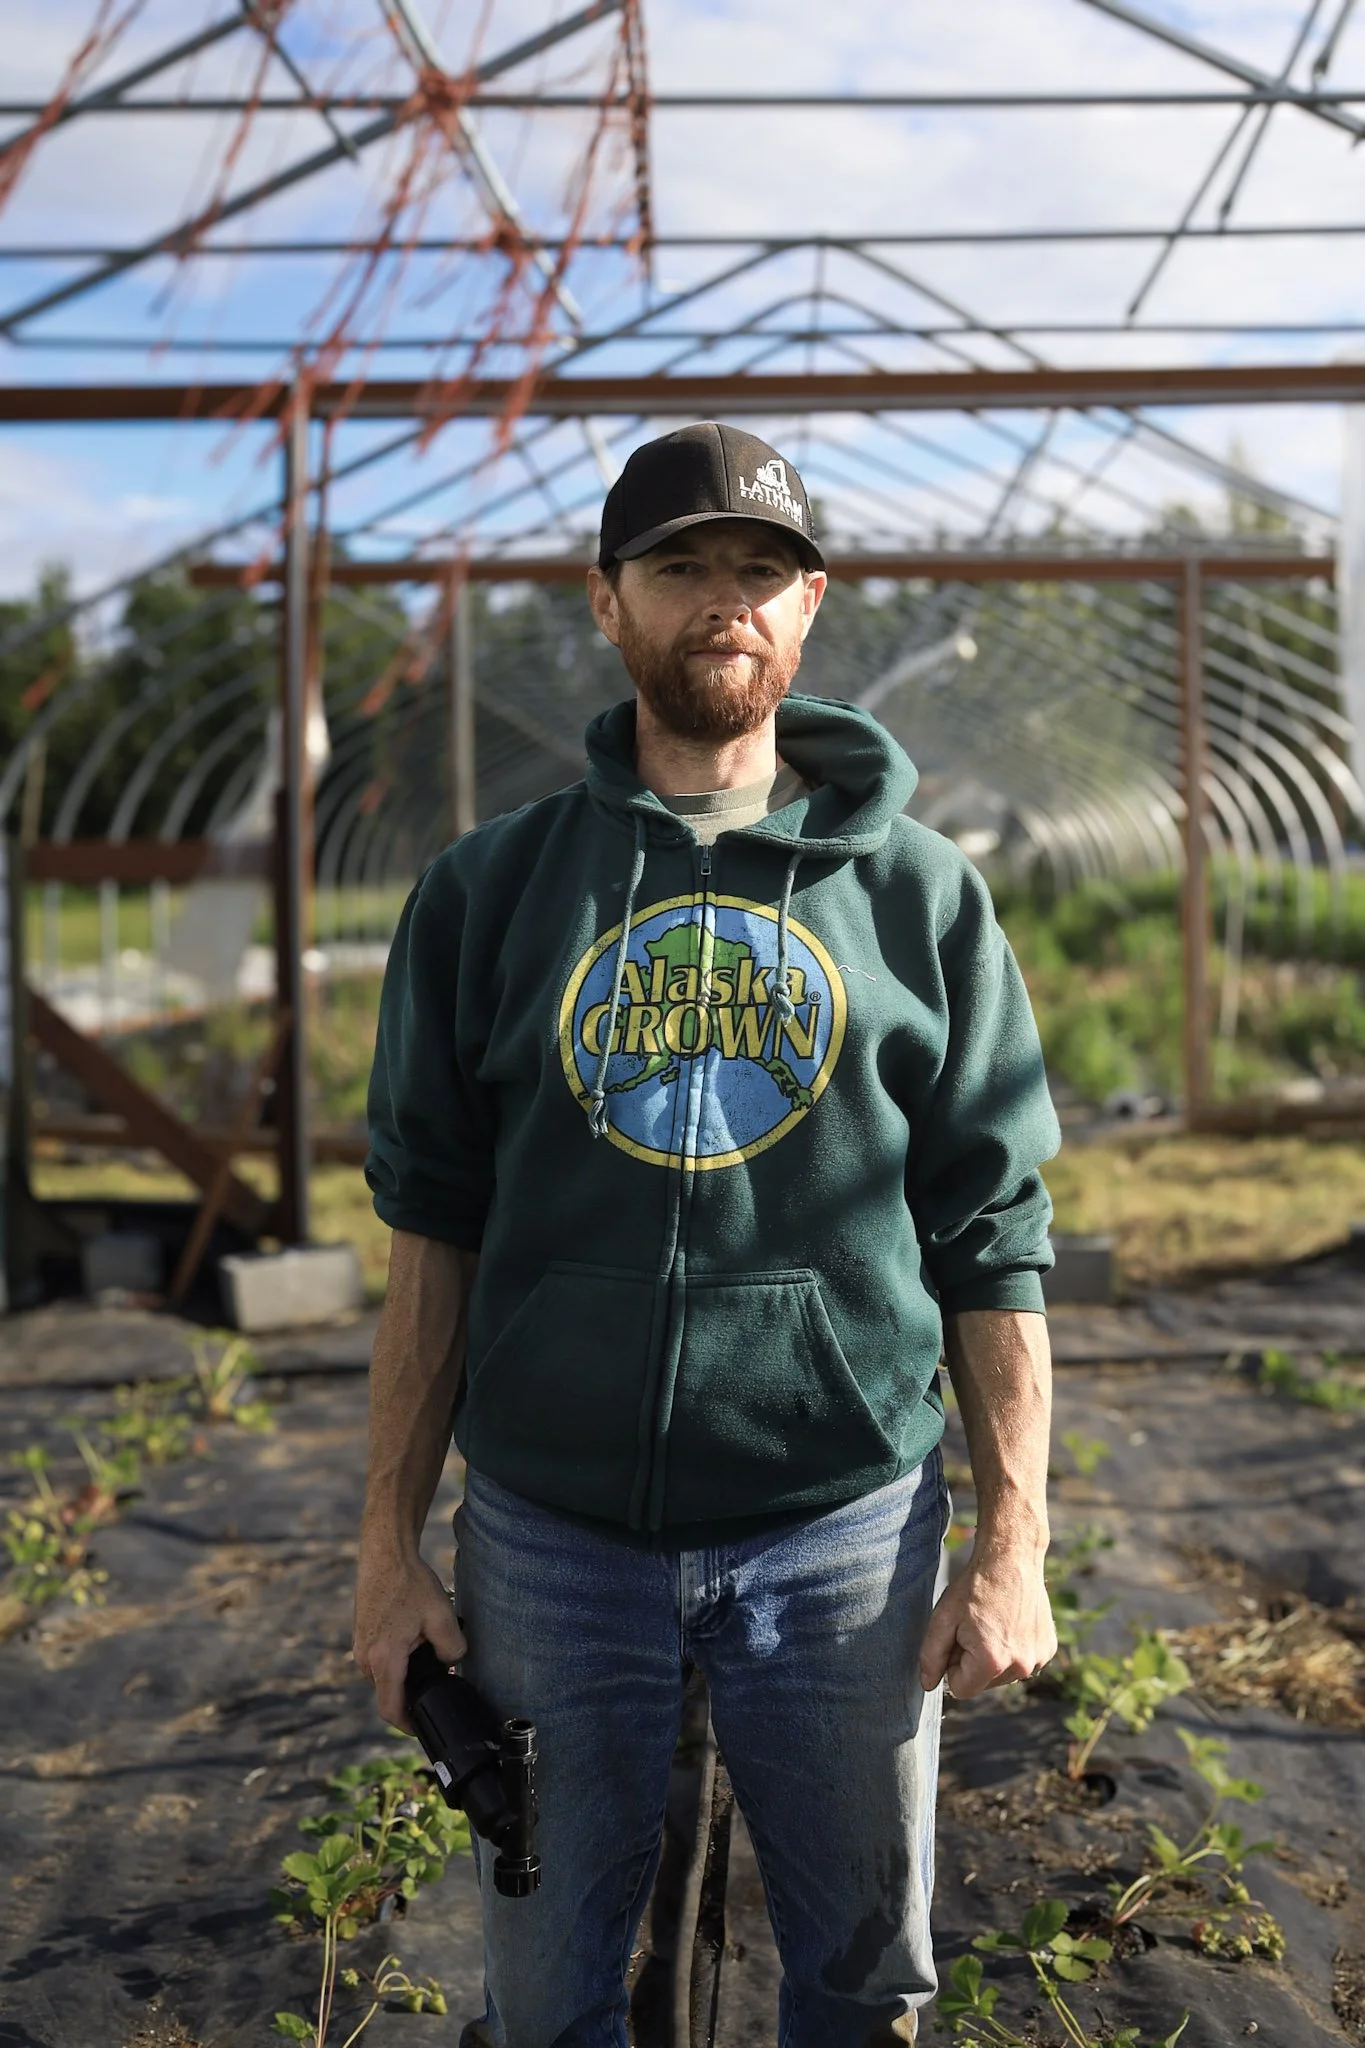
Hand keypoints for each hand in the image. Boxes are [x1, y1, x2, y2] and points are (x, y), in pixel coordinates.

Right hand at [352, 1543, 466, 1734]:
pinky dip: (397, 1659)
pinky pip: (380, 1661)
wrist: (385, 1555)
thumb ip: (452, 1647)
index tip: (425, 1728)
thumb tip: (453, 1662)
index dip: (408, 1726)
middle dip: (413, 1693)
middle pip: (390, 1693)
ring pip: (385, 1676)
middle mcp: (365, 1659)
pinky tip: (414, 1638)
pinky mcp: (361, 1636)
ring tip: (428, 1651)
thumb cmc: (409, 1583)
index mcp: (384, 1659)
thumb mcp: (441, 1615)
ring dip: (405, 1673)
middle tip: (440, 1678)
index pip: (391, 1710)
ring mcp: (360, 1647)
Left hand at [918, 1540, 1056, 1700]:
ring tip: (992, 1623)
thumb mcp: (943, 1618)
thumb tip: (928, 1685)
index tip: (957, 1638)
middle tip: (974, 1626)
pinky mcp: (1048, 1649)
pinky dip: (1013, 1649)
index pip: (960, 1689)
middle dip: (973, 1662)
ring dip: (994, 1657)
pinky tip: (1010, 1623)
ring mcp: (1038, 1658)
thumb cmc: (974, 1587)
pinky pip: (1022, 1662)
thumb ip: (931, 1656)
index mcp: (991, 1662)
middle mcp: (1020, 1666)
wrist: (1011, 1558)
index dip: (952, 1665)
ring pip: (1003, 1675)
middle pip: (983, 1683)